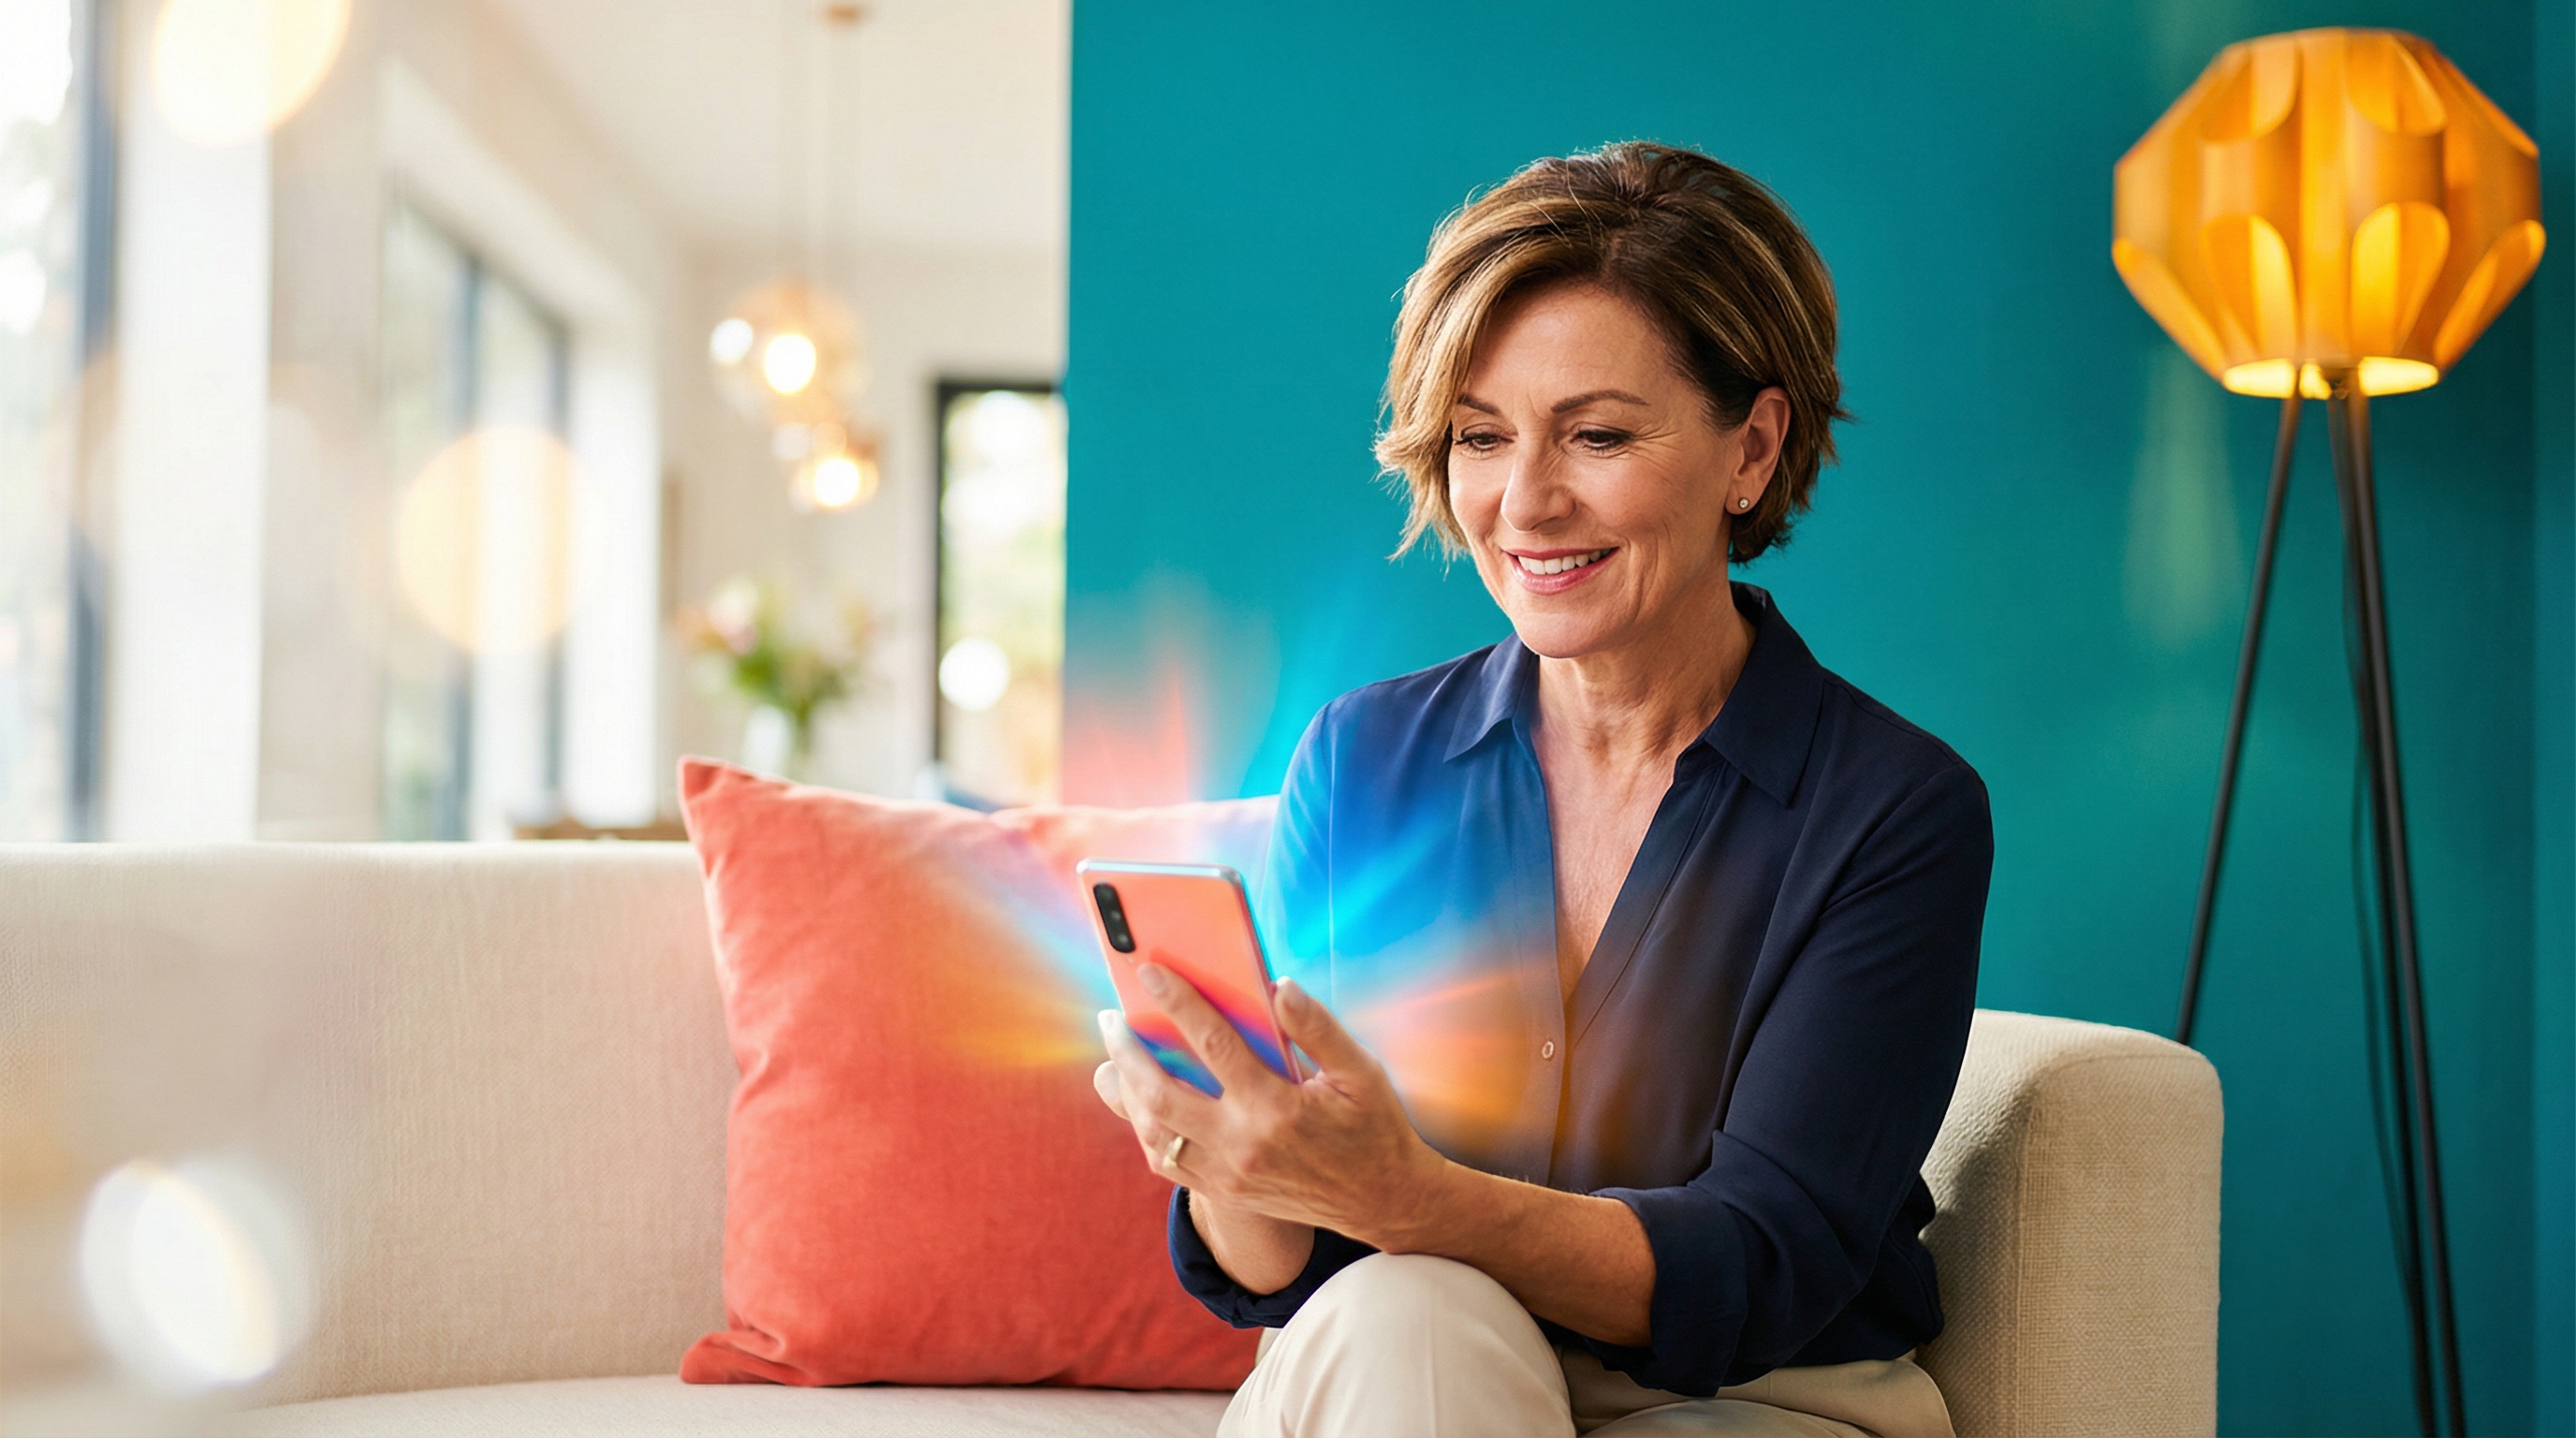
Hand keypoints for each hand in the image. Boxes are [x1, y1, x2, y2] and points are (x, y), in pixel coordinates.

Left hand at [1090, 968, 1449, 1248]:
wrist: (1380, 1201)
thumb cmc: (1372, 1127)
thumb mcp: (1360, 1071)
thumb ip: (1317, 1027)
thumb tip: (1279, 986)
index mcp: (1278, 1108)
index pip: (1214, 1045)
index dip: (1178, 1002)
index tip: (1150, 971)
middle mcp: (1243, 1145)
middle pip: (1160, 1095)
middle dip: (1127, 1051)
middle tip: (1111, 1019)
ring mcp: (1228, 1175)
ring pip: (1152, 1133)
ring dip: (1124, 1093)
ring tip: (1115, 1058)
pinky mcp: (1224, 1192)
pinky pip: (1166, 1161)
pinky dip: (1144, 1129)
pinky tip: (1139, 1101)